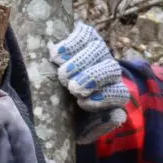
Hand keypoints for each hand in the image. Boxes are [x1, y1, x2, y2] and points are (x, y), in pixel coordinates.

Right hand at [52, 22, 129, 138]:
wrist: (42, 93)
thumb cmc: (62, 114)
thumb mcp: (77, 129)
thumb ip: (96, 127)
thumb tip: (116, 116)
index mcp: (111, 95)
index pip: (120, 94)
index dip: (105, 98)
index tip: (82, 103)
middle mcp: (107, 72)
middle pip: (112, 69)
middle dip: (92, 78)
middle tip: (72, 88)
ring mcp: (97, 52)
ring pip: (99, 49)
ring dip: (80, 62)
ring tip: (62, 73)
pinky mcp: (84, 36)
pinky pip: (85, 34)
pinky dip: (71, 44)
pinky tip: (56, 56)